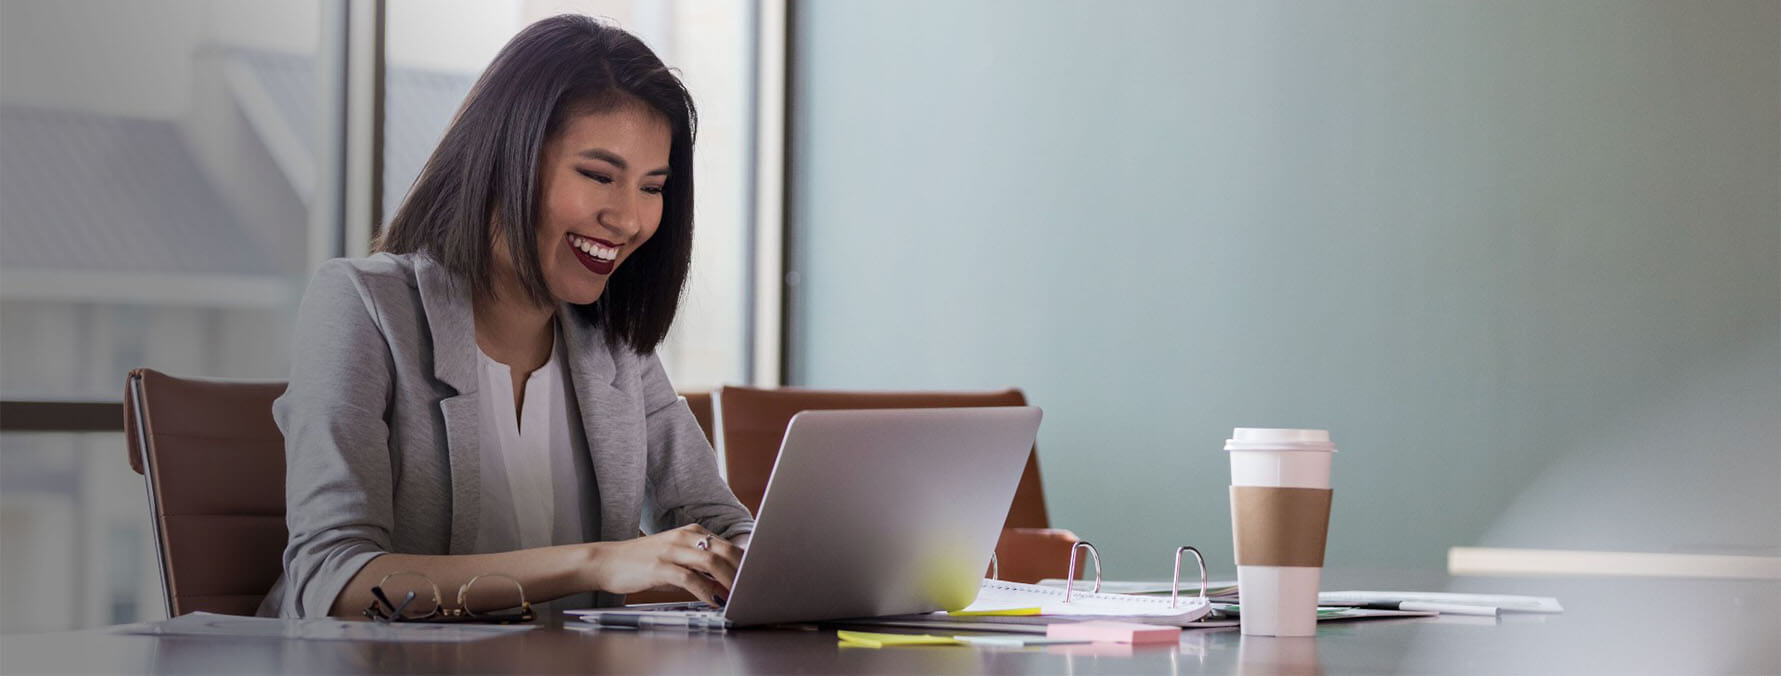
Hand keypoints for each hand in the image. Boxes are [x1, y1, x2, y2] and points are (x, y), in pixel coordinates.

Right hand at [583, 524, 742, 605]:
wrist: (607, 562)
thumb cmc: (643, 563)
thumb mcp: (675, 558)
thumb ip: (700, 567)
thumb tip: (725, 583)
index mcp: (691, 532)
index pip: (727, 544)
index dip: (744, 562)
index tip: (755, 577)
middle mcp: (684, 537)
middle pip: (724, 550)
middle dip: (742, 571)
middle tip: (751, 588)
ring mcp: (672, 550)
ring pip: (711, 562)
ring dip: (728, 581)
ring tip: (737, 596)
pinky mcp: (659, 566)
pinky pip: (689, 578)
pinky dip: (705, 591)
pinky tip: (712, 601)